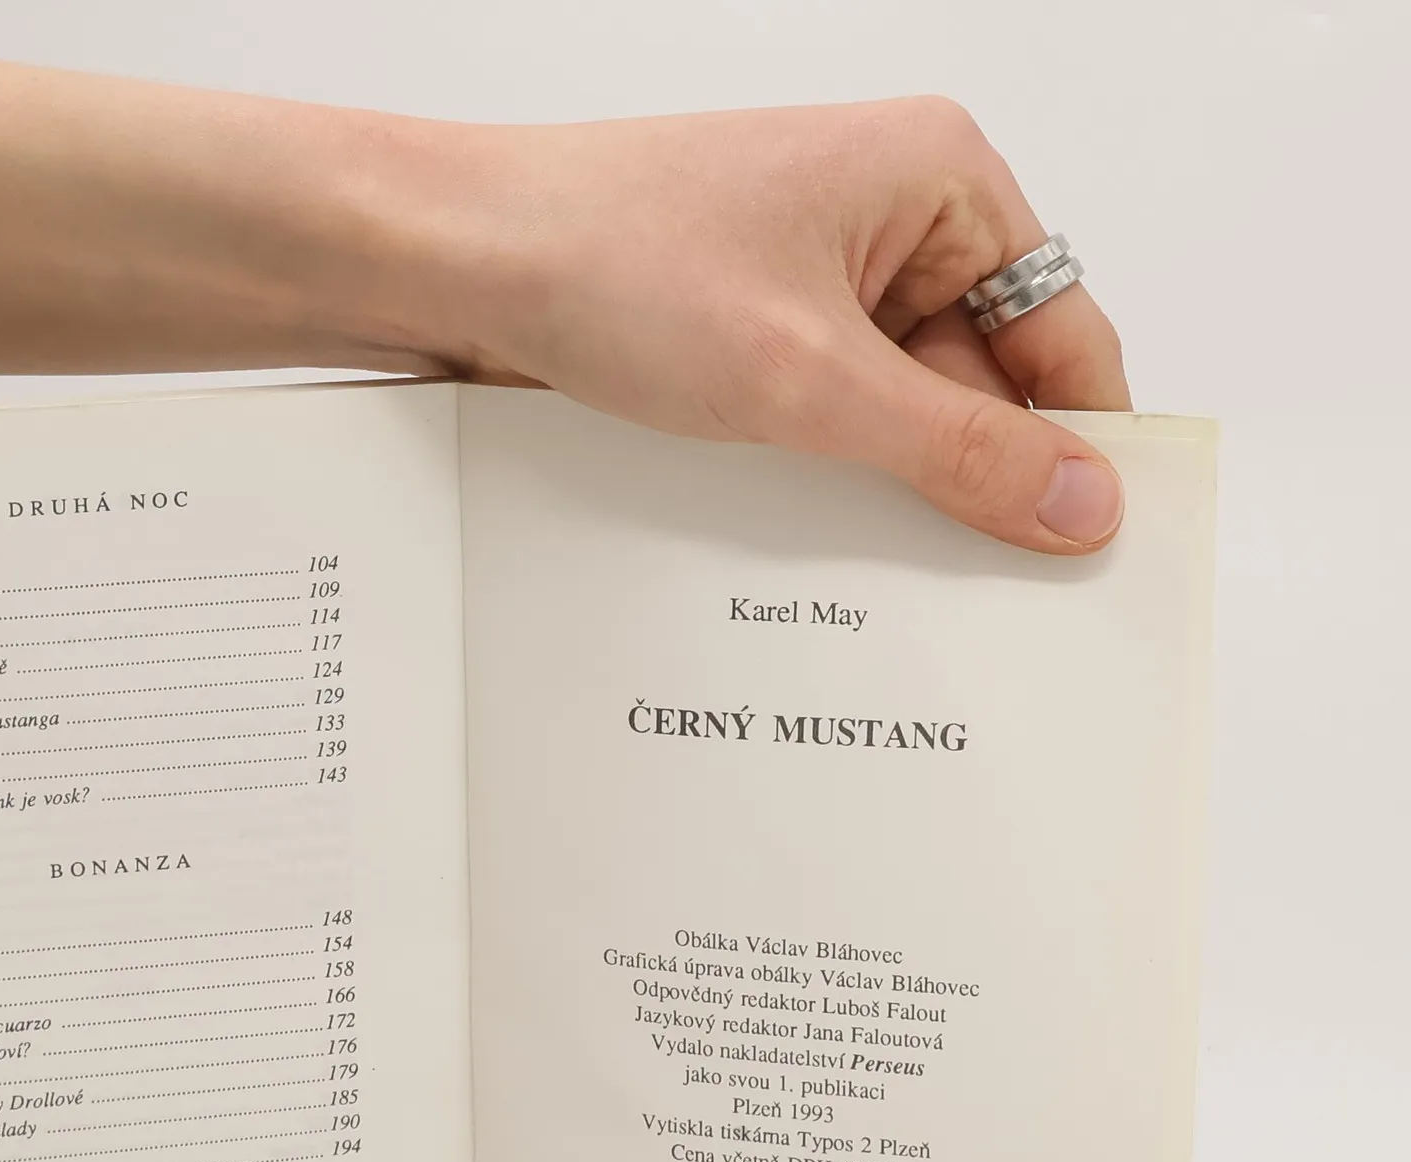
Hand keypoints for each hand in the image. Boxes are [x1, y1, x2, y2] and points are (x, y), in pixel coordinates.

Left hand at [409, 97, 1131, 554]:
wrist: (458, 263)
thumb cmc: (613, 261)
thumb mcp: (809, 378)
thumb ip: (954, 449)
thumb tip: (1079, 502)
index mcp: (939, 181)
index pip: (1061, 331)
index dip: (1079, 442)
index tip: (1087, 549)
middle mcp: (889, 220)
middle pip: (982, 379)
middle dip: (972, 477)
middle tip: (980, 596)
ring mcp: (814, 277)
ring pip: (897, 409)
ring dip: (886, 484)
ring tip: (874, 565)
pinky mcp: (754, 329)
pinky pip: (826, 416)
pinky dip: (823, 474)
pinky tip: (807, 530)